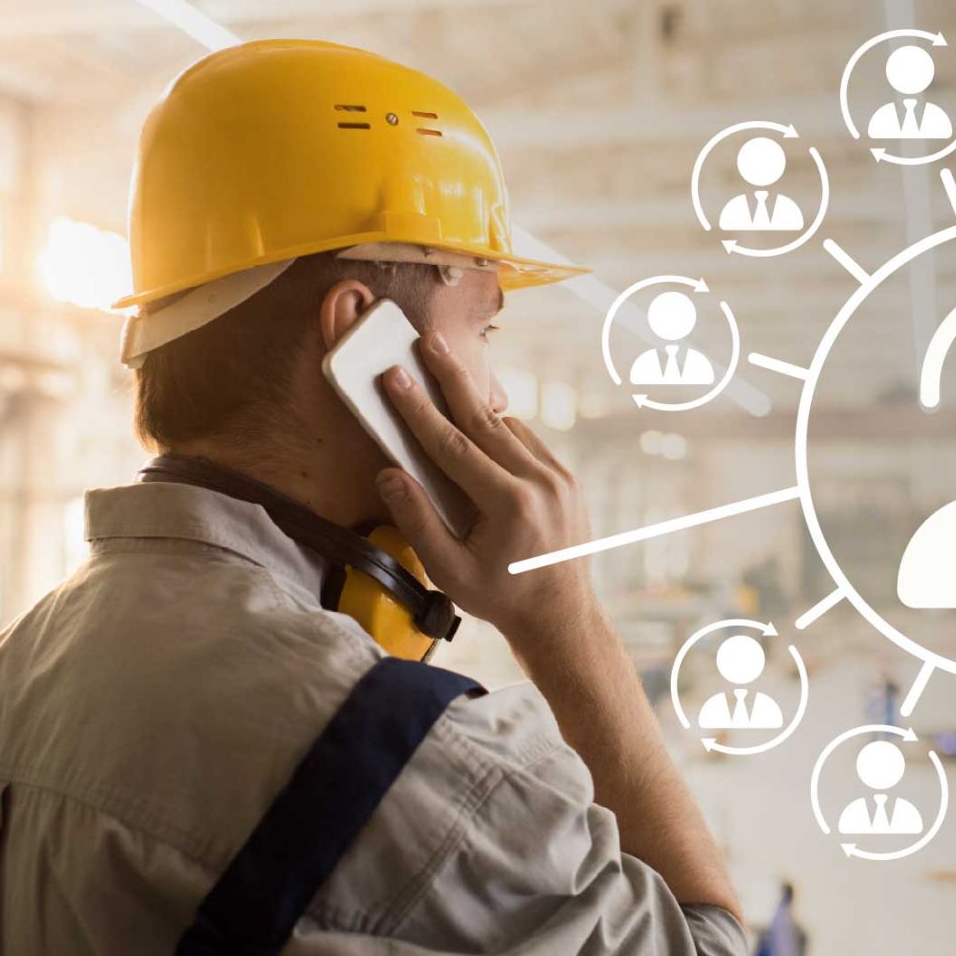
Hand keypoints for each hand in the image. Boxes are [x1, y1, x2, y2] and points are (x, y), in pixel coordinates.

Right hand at [375, 330, 594, 645]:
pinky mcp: (566, 478)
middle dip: (451, 377)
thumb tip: (389, 474)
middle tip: (427, 340)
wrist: (560, 614)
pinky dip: (498, 431)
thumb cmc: (499, 596)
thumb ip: (418, 521)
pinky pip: (525, 442)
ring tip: (443, 372)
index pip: (454, 445)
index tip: (394, 376)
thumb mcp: (448, 571)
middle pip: (485, 418)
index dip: (419, 409)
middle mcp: (541, 483)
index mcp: (511, 506)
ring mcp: (559, 477)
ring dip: (473, 405)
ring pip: (507, 427)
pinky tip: (475, 424)